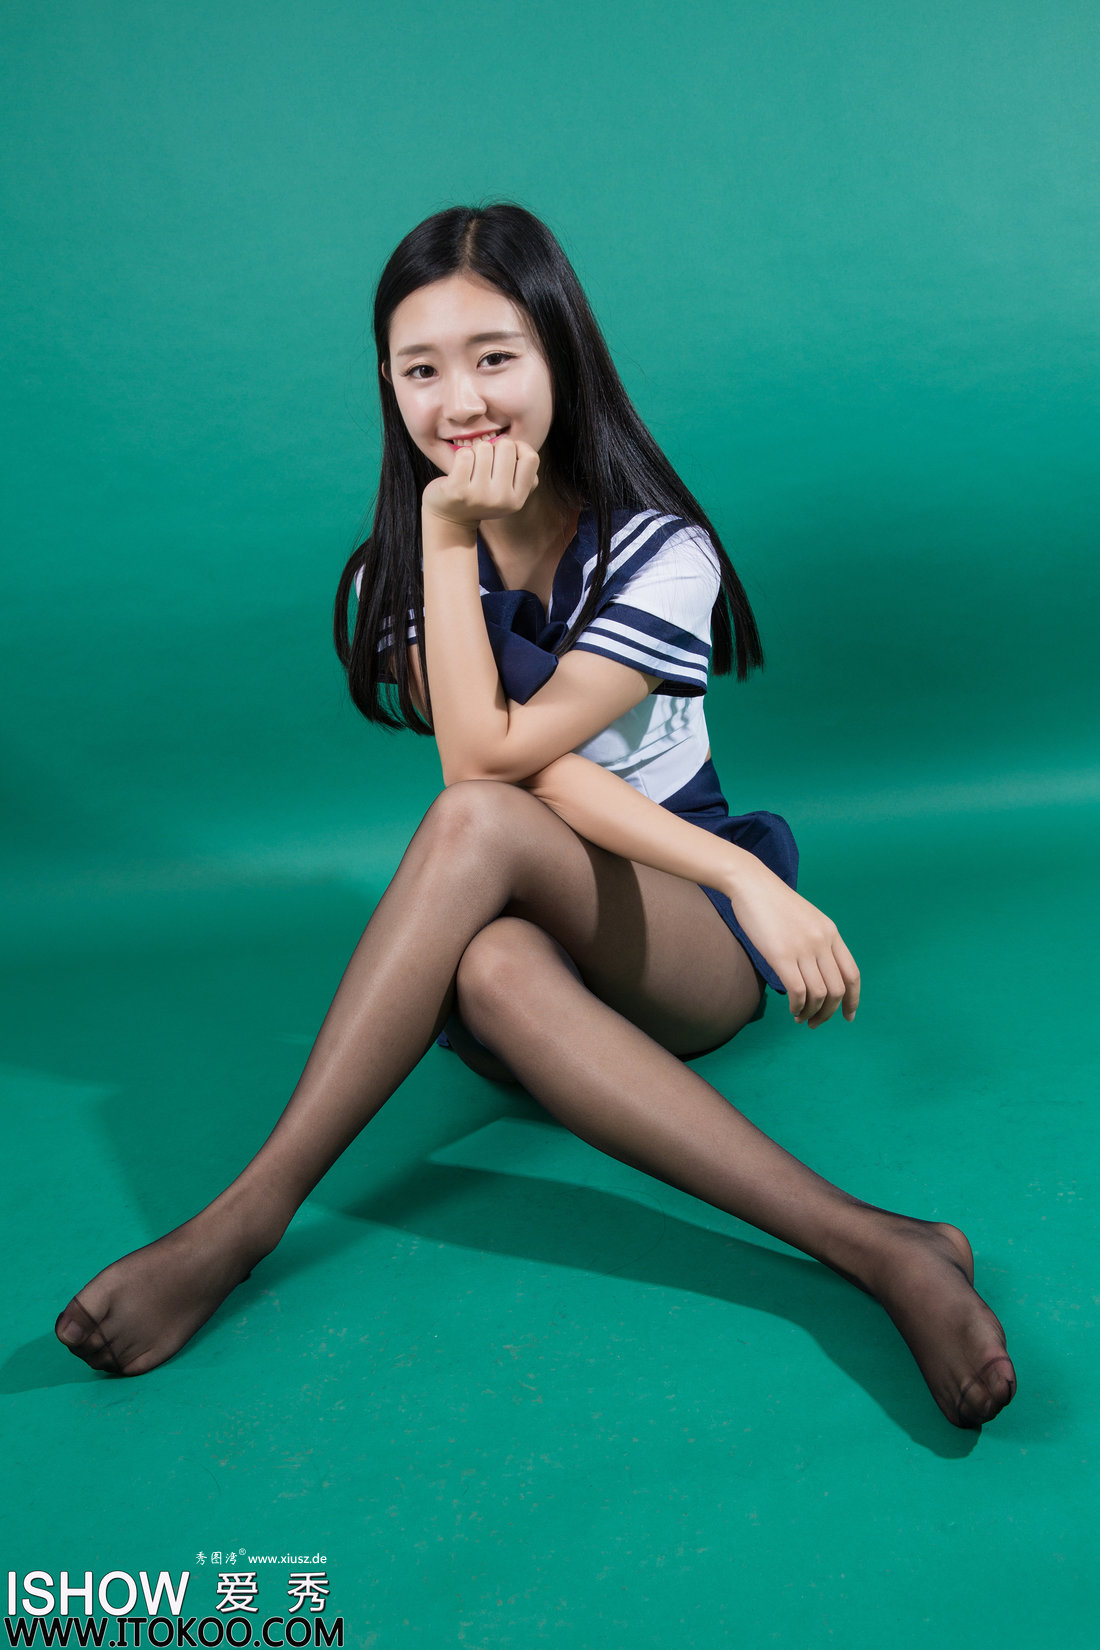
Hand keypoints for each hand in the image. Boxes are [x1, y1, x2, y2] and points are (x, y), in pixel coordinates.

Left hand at [422, 435, 539, 529]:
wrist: (451, 519)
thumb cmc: (482, 496)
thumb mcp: (509, 493)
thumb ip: (524, 474)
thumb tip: (522, 449)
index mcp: (517, 500)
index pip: (531, 458)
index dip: (519, 448)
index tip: (506, 456)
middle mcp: (501, 499)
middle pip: (507, 446)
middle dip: (495, 448)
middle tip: (486, 463)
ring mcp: (479, 495)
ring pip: (484, 447)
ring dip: (476, 452)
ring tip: (472, 468)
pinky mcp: (458, 489)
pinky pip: (465, 454)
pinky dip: (462, 456)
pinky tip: (460, 469)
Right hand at [725, 859, 859, 1027]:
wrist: (751, 884)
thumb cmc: (773, 903)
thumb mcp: (806, 919)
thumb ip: (817, 942)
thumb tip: (819, 973)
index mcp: (831, 933)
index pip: (852, 974)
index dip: (853, 1000)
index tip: (848, 1016)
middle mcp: (822, 942)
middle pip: (838, 989)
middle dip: (829, 1013)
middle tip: (815, 1023)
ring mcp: (803, 948)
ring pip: (819, 994)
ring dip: (811, 1013)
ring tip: (800, 1018)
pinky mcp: (781, 955)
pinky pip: (798, 991)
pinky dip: (798, 1006)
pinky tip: (792, 1009)